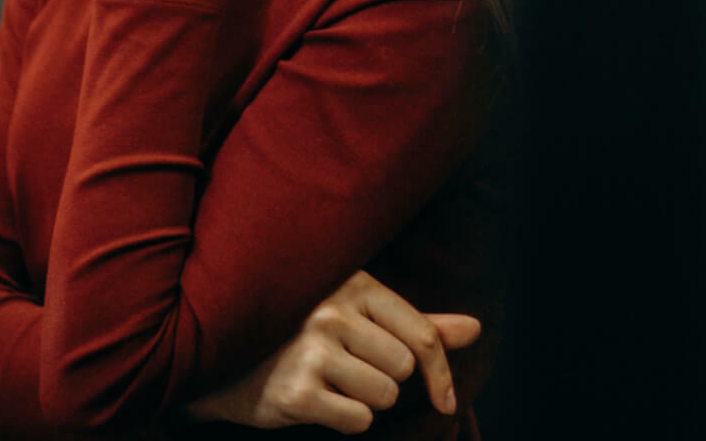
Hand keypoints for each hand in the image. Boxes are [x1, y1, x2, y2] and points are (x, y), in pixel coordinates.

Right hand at [183, 270, 481, 430]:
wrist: (229, 358)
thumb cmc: (307, 333)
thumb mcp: (362, 315)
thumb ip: (418, 324)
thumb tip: (476, 328)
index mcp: (356, 285)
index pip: (422, 333)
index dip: (442, 373)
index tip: (445, 399)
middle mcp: (334, 312)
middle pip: (404, 369)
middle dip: (387, 380)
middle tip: (353, 371)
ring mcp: (312, 351)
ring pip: (383, 397)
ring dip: (366, 401)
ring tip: (335, 383)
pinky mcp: (295, 393)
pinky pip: (356, 420)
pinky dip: (346, 419)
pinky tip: (319, 401)